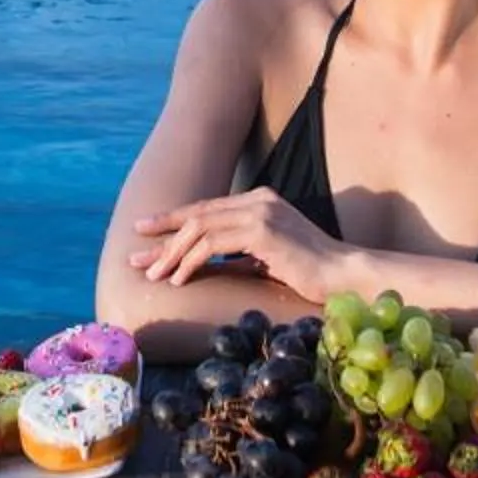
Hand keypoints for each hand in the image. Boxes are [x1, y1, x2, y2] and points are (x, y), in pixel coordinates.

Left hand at [130, 187, 350, 300]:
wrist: (341, 275)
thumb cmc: (307, 272)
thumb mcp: (265, 258)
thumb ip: (237, 254)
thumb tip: (204, 264)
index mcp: (258, 200)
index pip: (206, 208)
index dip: (173, 220)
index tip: (145, 232)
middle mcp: (257, 199)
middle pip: (198, 214)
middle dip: (162, 234)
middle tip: (135, 255)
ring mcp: (260, 212)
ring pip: (201, 229)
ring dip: (172, 253)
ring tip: (153, 275)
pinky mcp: (263, 231)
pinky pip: (214, 244)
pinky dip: (191, 261)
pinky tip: (180, 278)